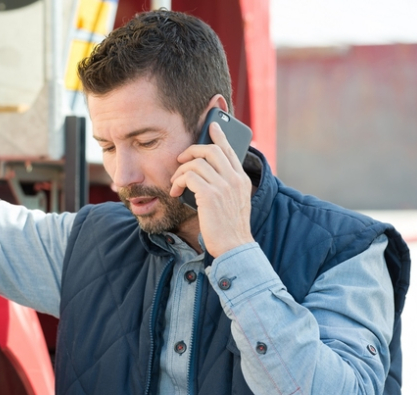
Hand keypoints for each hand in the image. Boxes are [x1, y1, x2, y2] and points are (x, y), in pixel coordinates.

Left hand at [169, 122, 253, 256]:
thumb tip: (205, 174)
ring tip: (175, 184)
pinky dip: (178, 182)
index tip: (212, 125)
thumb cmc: (228, 228)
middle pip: (212, 150)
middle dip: (192, 150)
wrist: (234, 247)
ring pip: (197, 162)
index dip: (219, 136)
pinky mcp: (211, 195)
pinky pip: (189, 177)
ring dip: (180, 172)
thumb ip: (225, 186)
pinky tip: (175, 192)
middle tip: (180, 160)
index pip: (230, 150)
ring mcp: (224, 186)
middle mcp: (235, 179)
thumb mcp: (233, 202)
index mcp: (242, 179)